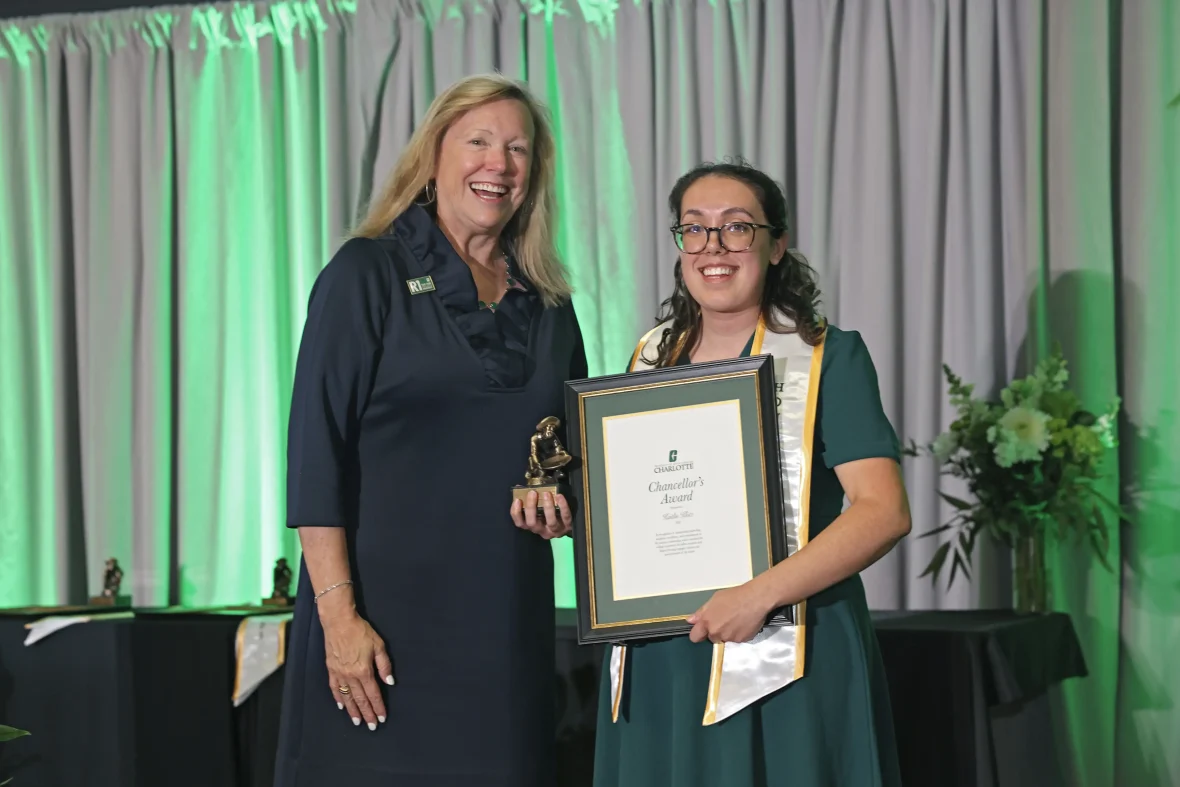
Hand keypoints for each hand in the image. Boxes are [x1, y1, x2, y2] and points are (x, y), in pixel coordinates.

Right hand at [321, 611, 393, 729]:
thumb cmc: (361, 632)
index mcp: (364, 671)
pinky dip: (338, 698)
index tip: (382, 718)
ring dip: (352, 710)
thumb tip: (390, 682)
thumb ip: (384, 665)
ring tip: (357, 722)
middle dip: (367, 713)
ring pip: (347, 697)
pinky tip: (341, 706)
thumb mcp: (378, 645)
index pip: (373, 694)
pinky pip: (334, 688)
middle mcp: (351, 676)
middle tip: (372, 726)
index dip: (378, 707)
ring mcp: (339, 674)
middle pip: (360, 699)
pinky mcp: (331, 669)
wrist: (339, 622)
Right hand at [510, 490, 571, 539]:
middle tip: (532, 493)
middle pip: (532, 523)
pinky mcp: (567, 526)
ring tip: (546, 493)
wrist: (566, 523)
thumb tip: (520, 487)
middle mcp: (542, 531)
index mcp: (532, 526)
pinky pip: (565, 516)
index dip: (516, 513)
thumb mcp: (538, 509)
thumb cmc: (548, 513)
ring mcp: (555, 530)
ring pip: (550, 522)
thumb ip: (529, 500)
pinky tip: (559, 496)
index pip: (520, 523)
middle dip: (531, 508)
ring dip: (548, 507)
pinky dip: (563, 506)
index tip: (517, 500)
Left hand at [687, 581, 774, 643]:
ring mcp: (729, 638)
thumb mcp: (715, 599)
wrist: (755, 599)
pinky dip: (739, 634)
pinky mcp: (741, 641)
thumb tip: (691, 621)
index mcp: (707, 622)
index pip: (695, 637)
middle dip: (716, 632)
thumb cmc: (734, 596)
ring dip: (728, 633)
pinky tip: (744, 624)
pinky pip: (737, 640)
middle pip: (712, 638)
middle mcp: (716, 633)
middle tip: (725, 620)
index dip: (699, 634)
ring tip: (736, 620)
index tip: (703, 630)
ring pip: (725, 639)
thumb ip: (701, 612)